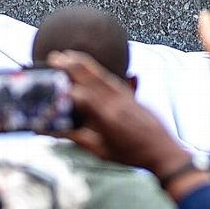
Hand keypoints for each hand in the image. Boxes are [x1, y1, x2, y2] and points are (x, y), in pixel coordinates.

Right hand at [49, 51, 193, 178]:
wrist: (161, 148)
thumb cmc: (130, 153)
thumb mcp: (99, 150)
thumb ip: (76, 137)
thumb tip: (53, 130)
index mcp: (108, 117)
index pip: (83, 97)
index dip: (65, 91)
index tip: (48, 87)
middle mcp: (116, 101)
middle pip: (92, 78)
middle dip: (72, 66)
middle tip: (55, 57)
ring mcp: (124, 94)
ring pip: (101, 74)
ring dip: (83, 63)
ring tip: (68, 55)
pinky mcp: (129, 93)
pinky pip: (110, 77)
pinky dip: (96, 69)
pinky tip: (88, 66)